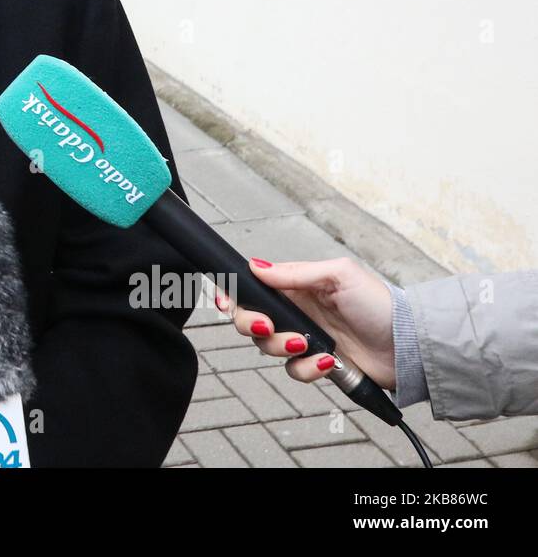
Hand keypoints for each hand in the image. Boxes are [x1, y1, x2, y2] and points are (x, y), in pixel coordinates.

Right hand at [214, 257, 395, 389]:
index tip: (227, 302)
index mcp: (296, 286)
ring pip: (267, 347)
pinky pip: (294, 370)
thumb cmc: (380, 304)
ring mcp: (304, 338)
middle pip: (250, 320)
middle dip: (252, 324)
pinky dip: (308, 368)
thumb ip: (295, 272)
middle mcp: (295, 312)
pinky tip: (328, 360)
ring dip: (282, 347)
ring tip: (307, 344)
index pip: (253, 288)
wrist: (407, 345)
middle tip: (267, 327)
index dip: (234, 295)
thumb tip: (257, 266)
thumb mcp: (338, 276)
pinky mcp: (316, 363)